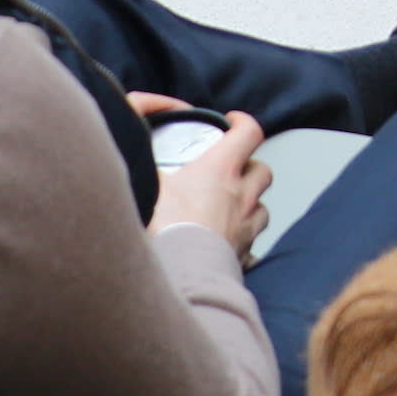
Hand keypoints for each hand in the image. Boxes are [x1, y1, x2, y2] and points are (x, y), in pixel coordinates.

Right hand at [145, 107, 273, 255]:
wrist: (182, 273)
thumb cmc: (167, 228)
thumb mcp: (150, 186)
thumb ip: (147, 168)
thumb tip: (134, 155)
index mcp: (222, 170)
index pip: (248, 132)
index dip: (243, 123)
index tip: (232, 122)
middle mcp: (242, 195)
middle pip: (262, 170)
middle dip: (251, 167)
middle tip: (232, 171)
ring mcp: (246, 225)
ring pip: (262, 207)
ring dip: (251, 204)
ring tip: (231, 208)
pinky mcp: (243, 253)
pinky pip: (252, 243)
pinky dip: (243, 238)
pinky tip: (226, 242)